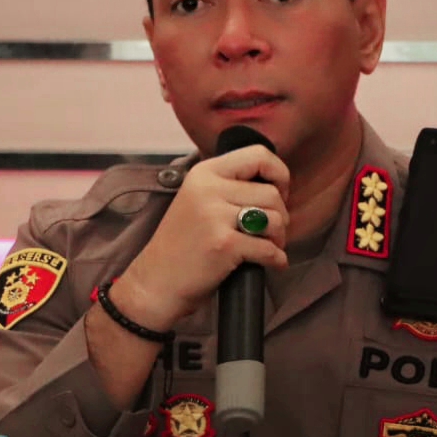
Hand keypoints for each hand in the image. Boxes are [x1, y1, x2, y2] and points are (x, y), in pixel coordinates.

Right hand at [113, 145, 290, 331]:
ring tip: (267, 247)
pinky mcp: (224, 244)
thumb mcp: (198, 199)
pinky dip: (277, 259)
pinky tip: (271, 263)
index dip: (279, 174)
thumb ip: (230, 186)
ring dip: (279, 238)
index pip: (259, 155)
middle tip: (270, 233)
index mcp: (205, 172)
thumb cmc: (183, 244)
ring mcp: (215, 216)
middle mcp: (208, 188)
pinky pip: (269, 248)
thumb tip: (277, 185)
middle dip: (280, 216)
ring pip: (275, 219)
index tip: (278, 195)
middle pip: (272, 193)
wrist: (156, 282)